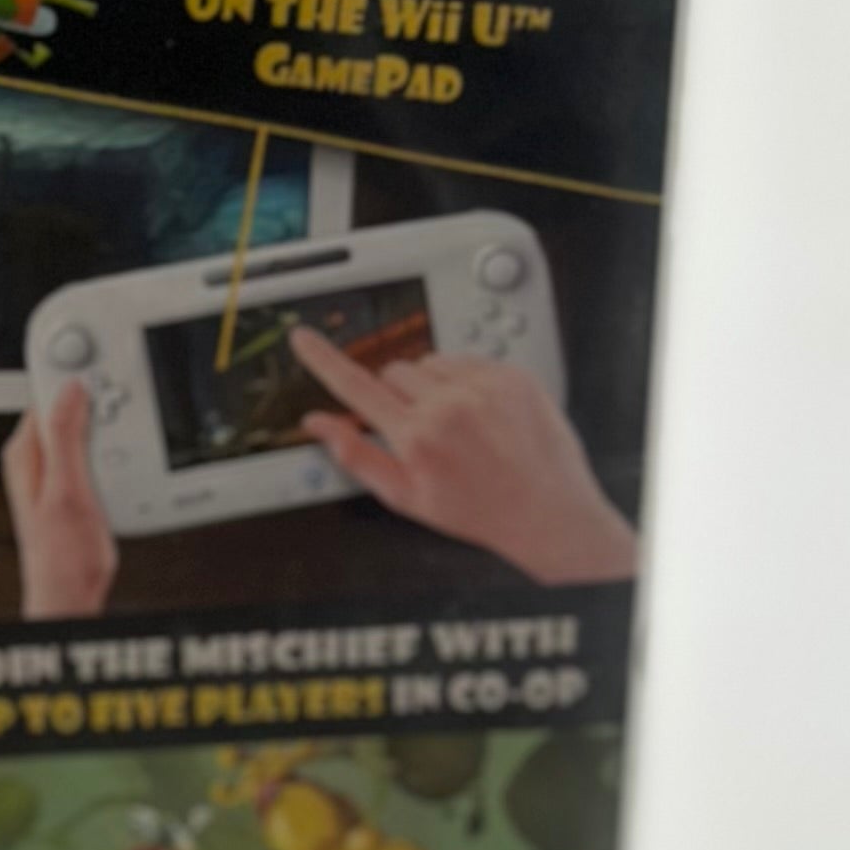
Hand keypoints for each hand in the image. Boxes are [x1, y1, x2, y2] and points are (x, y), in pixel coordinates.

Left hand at [3, 379, 117, 615]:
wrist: (71, 595)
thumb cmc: (62, 557)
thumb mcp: (67, 491)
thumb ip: (66, 439)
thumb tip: (69, 390)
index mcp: (26, 453)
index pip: (47, 393)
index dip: (73, 372)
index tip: (98, 354)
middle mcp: (37, 457)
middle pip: (70, 406)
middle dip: (99, 401)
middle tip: (124, 402)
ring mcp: (57, 470)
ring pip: (88, 428)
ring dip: (110, 428)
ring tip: (126, 434)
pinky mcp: (76, 483)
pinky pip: (97, 451)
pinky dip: (114, 450)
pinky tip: (126, 458)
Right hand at [292, 332, 639, 580]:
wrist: (546, 511)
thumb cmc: (476, 509)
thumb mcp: (405, 496)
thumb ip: (355, 456)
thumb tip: (317, 424)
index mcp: (416, 438)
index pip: (356, 387)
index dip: (323, 360)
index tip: (303, 338)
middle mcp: (449, 406)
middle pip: (393, 371)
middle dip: (396, 393)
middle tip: (419, 427)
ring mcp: (484, 387)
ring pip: (429, 361)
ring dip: (432, 384)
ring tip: (457, 423)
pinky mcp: (512, 375)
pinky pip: (467, 358)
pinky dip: (465, 379)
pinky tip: (480, 413)